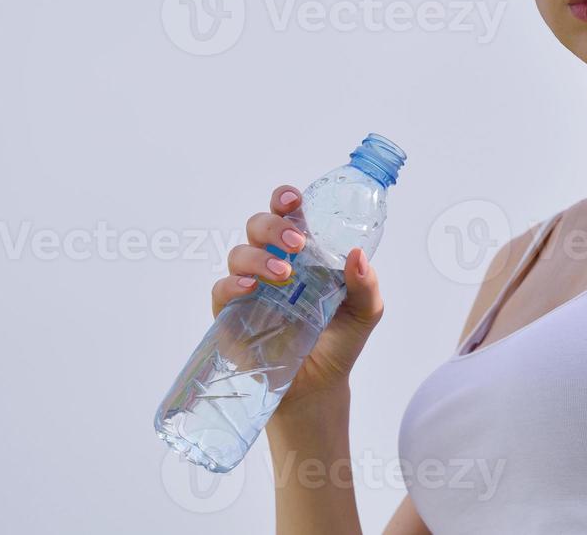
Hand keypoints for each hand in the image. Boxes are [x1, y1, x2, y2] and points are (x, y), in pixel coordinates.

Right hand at [211, 184, 384, 410]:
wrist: (319, 385)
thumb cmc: (339, 341)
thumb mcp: (364, 312)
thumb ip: (365, 285)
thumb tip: (358, 256)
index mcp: (302, 253)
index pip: (288, 215)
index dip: (285, 200)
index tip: (295, 200)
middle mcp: (272, 262)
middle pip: (258, 226)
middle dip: (273, 225)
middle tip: (296, 243)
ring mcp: (249, 287)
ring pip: (239, 253)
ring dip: (258, 257)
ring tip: (283, 273)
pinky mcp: (231, 315)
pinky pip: (221, 290)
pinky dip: (232, 284)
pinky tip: (250, 288)